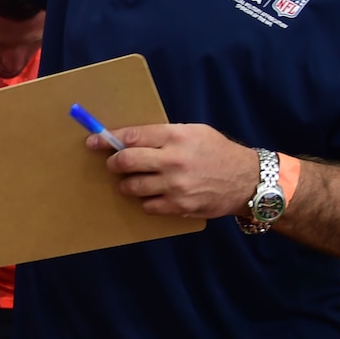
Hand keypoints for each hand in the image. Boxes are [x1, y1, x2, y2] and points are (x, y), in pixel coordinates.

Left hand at [100, 123, 258, 218]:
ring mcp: (175, 185)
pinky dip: (146, 201)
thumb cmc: (217, 152)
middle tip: (113, 164)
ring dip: (126, 184)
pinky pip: (147, 206)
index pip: (132, 136)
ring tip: (133, 181)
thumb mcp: (194, 132)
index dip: (107, 139)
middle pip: (125, 162)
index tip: (93, 141)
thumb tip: (129, 138)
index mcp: (176, 136)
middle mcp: (173, 160)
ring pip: (132, 187)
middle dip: (113, 163)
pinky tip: (154, 194)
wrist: (247, 180)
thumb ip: (163, 135)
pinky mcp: (179, 206)